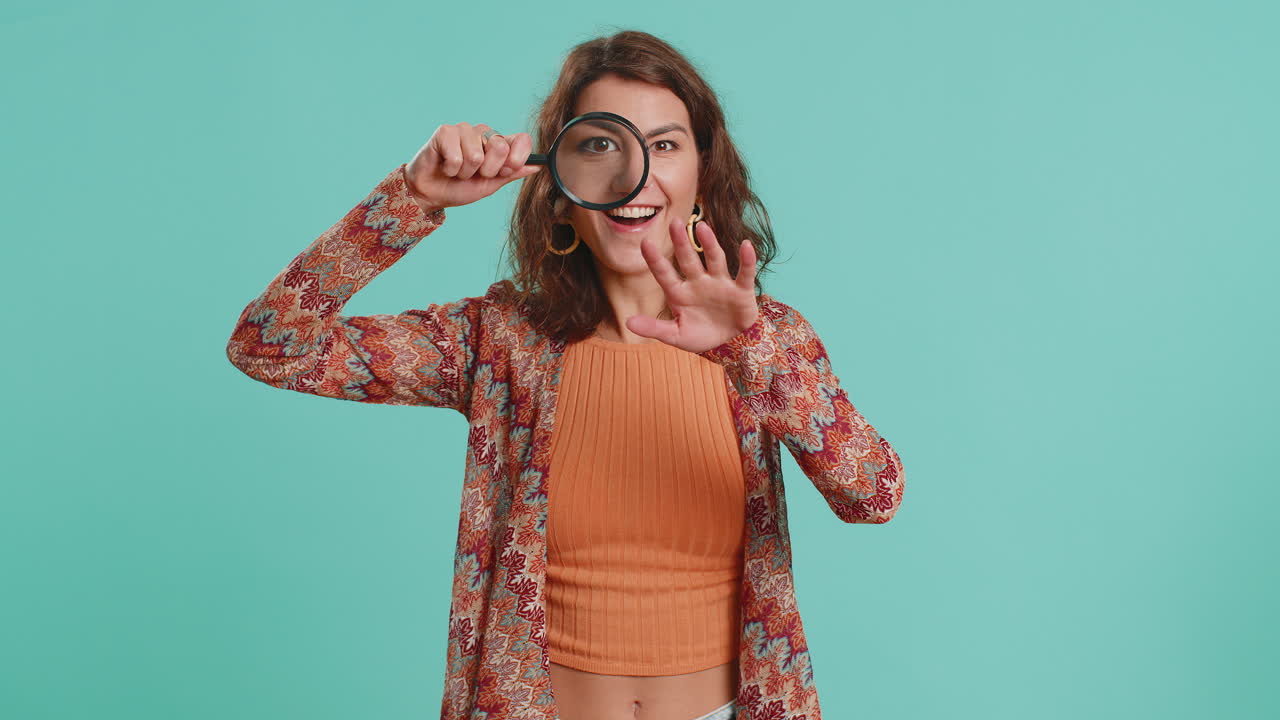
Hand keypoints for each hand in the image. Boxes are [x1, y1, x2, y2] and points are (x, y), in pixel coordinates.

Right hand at [404, 122, 541, 210]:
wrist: (431, 194)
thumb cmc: (459, 188)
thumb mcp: (491, 185)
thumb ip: (512, 173)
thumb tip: (538, 166)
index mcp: (498, 144)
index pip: (521, 140)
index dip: (517, 158)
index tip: (505, 172)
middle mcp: (484, 133)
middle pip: (500, 147)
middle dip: (487, 170)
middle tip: (473, 174)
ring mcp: (464, 130)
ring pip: (476, 155)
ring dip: (465, 172)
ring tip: (456, 171)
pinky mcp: (445, 131)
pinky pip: (457, 155)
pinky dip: (451, 168)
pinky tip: (445, 166)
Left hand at [625, 217, 758, 353]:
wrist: (729, 343)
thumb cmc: (699, 335)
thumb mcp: (675, 335)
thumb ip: (654, 328)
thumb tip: (628, 323)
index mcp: (680, 293)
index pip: (664, 274)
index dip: (655, 260)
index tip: (645, 242)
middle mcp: (699, 282)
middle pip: (688, 259)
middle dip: (682, 242)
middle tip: (674, 223)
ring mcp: (720, 283)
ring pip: (715, 259)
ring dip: (710, 244)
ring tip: (702, 227)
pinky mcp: (741, 290)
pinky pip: (745, 272)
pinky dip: (747, 260)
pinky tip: (746, 245)